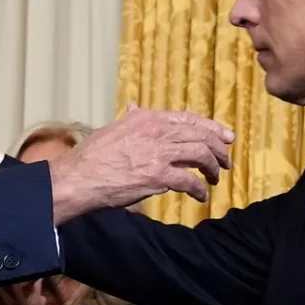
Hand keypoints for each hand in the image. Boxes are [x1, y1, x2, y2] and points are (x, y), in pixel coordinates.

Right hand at [48, 104, 233, 222]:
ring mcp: (158, 153)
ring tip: (214, 179)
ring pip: (201, 155)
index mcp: (147, 118)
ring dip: (213, 169)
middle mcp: (156, 131)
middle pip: (201, 136)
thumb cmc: (91, 157)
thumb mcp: (113, 129)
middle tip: (225, 162)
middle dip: (219, 149)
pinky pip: (190, 181)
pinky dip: (200, 190)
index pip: (189, 119)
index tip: (226, 137)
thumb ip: (130, 119)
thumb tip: (134, 107)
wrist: (77, 178)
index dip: (212, 128)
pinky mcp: (158, 177)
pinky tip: (200, 196)